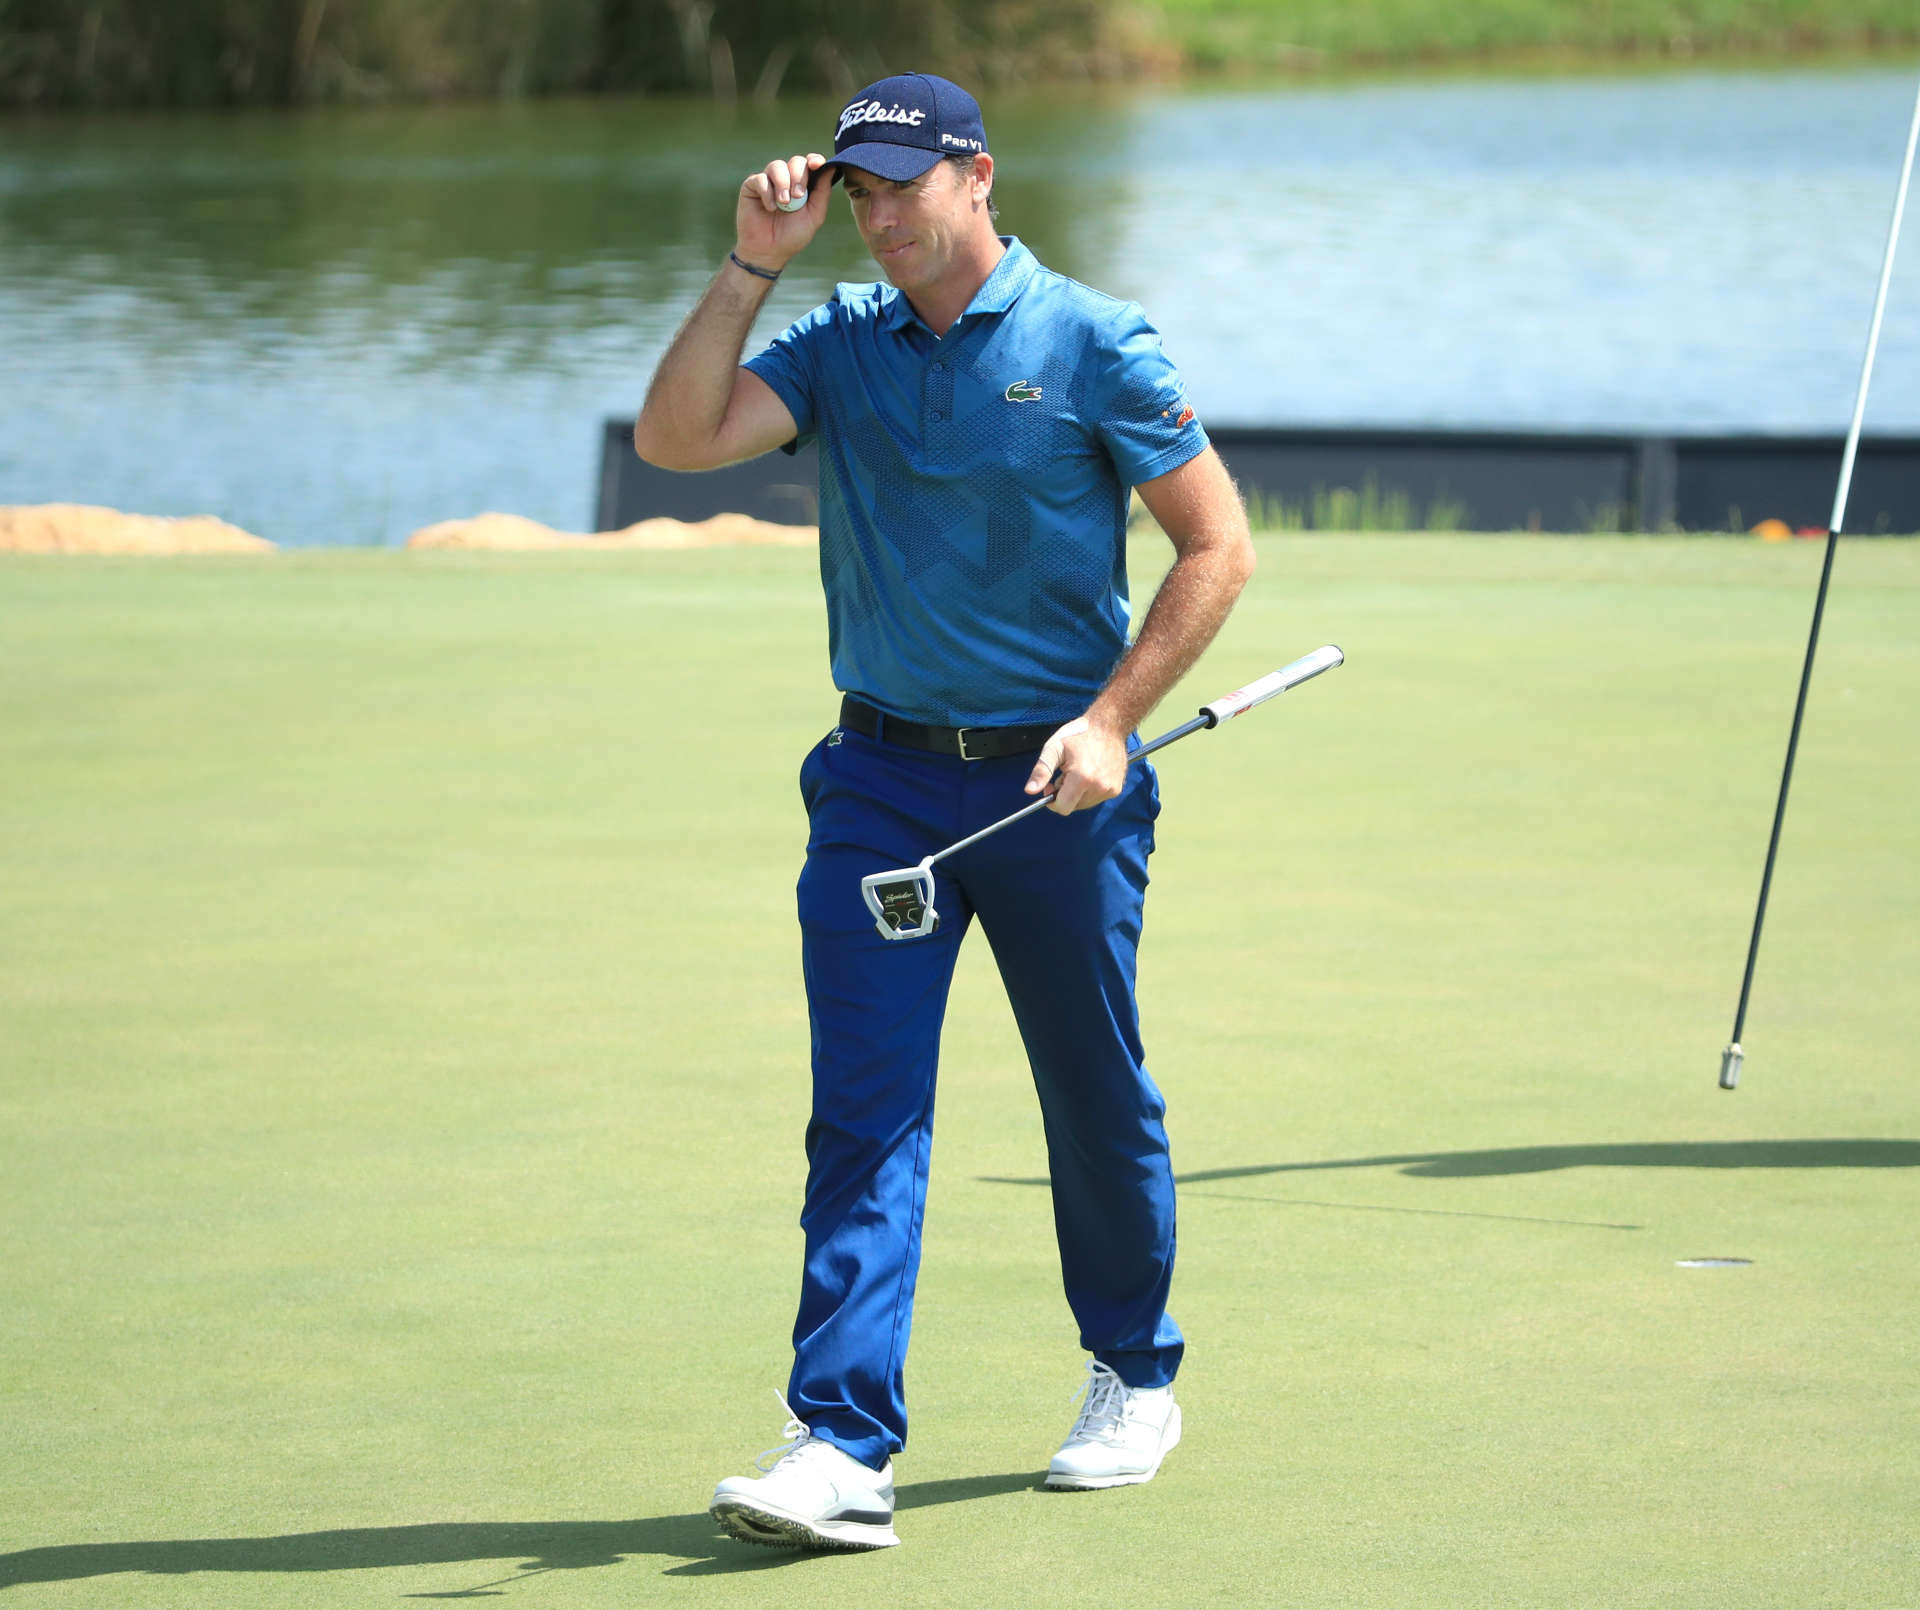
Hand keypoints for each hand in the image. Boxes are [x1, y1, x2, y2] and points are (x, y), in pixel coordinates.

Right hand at [735, 153, 833, 271]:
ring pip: (777, 166)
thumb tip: (831, 167)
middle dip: (799, 176)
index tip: (816, 164)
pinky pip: (760, 179)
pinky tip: (770, 208)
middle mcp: (786, 180)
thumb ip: (822, 192)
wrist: (769, 251)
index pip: (809, 163)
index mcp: (803, 185)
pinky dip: (767, 192)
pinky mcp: (751, 186)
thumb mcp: (814, 215)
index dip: (814, 160)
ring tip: (784, 203)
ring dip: (783, 183)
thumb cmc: (792, 236)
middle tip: (797, 196)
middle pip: (795, 161)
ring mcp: (768, 181)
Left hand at [1024, 716, 1129, 814]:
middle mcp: (1099, 787)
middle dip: (1065, 794)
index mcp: (1082, 778)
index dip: (1053, 800)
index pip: (1063, 807)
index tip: (1052, 785)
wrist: (1109, 726)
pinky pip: (1096, 799)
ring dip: (1077, 793)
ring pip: (1084, 804)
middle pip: (1073, 806)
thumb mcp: (1054, 748)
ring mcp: (1110, 789)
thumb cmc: (1079, 735)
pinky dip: (1089, 791)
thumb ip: (1041, 771)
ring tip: (1079, 771)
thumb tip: (1030, 791)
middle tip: (1066, 773)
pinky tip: (1090, 773)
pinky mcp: (1117, 789)